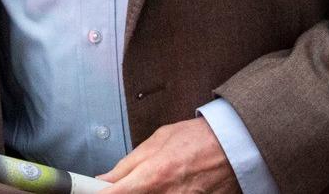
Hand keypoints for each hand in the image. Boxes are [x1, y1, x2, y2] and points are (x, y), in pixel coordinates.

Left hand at [98, 118, 240, 193]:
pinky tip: (171, 186)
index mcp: (152, 176)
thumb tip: (104, 179)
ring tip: (158, 181)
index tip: (93, 191)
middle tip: (133, 182)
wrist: (235, 147)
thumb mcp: (157, 140)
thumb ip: (128, 164)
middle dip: (126, 192)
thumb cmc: (198, 139)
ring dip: (147, 192)